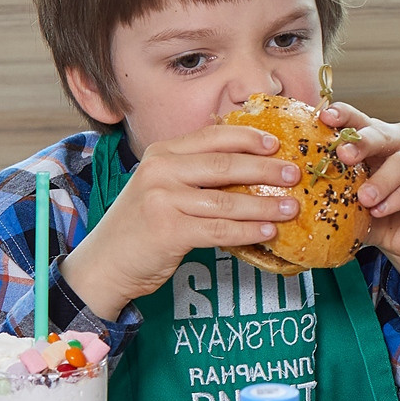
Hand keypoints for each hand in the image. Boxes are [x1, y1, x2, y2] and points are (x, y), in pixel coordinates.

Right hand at [64, 125, 302, 319]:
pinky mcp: (168, 231)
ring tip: (290, 208)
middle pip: (225, 166)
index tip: (277, 144)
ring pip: (227, 201)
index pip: (213, 137)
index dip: (248, 138)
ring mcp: (162, 200)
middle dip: (266, 170)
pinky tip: (267, 233)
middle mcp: (160, 171)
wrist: (104, 263)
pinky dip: (247, 231)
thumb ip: (194, 174)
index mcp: (161, 153)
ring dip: (264, 205)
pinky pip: (219, 230)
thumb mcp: (161, 187)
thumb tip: (251, 170)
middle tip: (295, 175)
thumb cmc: (141, 225)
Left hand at [324, 103, 399, 295]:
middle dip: (361, 142)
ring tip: (364, 199)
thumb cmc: (379, 217)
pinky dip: (396, 198)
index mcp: (377, 139)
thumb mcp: (351, 201)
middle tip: (343, 155)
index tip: (325, 116)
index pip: (359, 120)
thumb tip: (298, 186)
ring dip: (381, 180)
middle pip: (382, 133)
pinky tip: (381, 210)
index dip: (343, 115)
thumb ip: (335, 189)